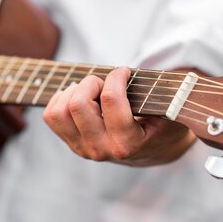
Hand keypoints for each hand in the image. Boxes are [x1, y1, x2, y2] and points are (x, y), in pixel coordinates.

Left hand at [42, 67, 195, 165]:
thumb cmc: (163, 123)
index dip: (116, 75)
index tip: (125, 71)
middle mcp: (102, 149)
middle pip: (77, 104)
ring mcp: (84, 149)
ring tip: (92, 89)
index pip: (110, 99)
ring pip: (60, 110)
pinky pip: (51, 116)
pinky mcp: (72, 144)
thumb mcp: (171, 110)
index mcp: (128, 143)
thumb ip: (164, 96)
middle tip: (106, 82)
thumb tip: (153, 76)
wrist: (155, 150)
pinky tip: (79, 96)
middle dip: (91, 82)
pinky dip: (61, 99)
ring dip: (74, 90)